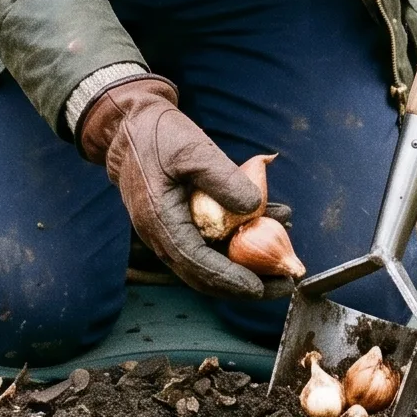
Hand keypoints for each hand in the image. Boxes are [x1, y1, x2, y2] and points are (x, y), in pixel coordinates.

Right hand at [77, 76, 273, 299]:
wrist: (131, 128)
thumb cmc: (159, 136)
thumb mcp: (194, 150)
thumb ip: (224, 179)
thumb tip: (255, 207)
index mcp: (160, 221)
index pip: (197, 264)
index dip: (230, 279)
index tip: (261, 288)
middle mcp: (162, 235)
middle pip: (206, 275)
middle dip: (246, 283)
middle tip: (285, 284)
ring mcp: (171, 232)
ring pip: (211, 260)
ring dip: (248, 260)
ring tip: (285, 252)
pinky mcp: (181, 223)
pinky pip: (211, 241)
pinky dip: (239, 238)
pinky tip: (269, 219)